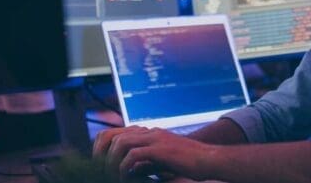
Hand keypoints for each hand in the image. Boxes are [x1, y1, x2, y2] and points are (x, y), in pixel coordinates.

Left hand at [93, 126, 216, 181]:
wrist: (210, 160)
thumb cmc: (189, 165)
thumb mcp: (162, 162)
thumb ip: (146, 163)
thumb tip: (131, 170)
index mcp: (149, 133)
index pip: (115, 133)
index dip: (103, 147)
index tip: (100, 165)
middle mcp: (149, 132)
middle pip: (113, 135)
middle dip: (102, 154)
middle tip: (100, 171)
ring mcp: (155, 139)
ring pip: (120, 143)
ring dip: (111, 161)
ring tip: (111, 176)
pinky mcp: (160, 149)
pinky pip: (133, 155)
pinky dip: (124, 167)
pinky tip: (124, 177)